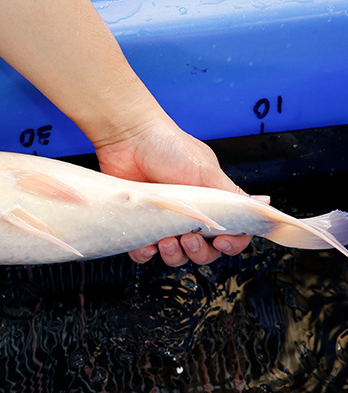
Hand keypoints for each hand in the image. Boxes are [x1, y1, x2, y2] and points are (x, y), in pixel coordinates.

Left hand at [94, 112, 265, 266]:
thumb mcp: (208, 171)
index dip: (230, 243)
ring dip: (174, 254)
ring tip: (167, 239)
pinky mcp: (138, 223)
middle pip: (202, 251)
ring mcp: (162, 220)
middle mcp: (187, 214)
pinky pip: (143, 251)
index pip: (229, 234)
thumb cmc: (167, 146)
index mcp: (209, 202)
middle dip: (199, 252)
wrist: (128, 137)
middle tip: (190, 239)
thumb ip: (234, 196)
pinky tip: (146, 242)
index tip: (223, 241)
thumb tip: (264, 206)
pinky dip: (145, 252)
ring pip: (174, 255)